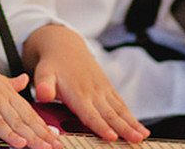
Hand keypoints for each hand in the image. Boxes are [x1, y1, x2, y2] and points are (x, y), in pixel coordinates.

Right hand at [0, 59, 59, 148]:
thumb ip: (11, 82)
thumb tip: (24, 79)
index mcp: (8, 91)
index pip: (29, 111)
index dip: (42, 124)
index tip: (54, 135)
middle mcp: (5, 96)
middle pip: (28, 118)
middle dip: (43, 134)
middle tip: (56, 145)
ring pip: (18, 122)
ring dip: (32, 137)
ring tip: (44, 147)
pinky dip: (10, 134)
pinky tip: (20, 143)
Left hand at [24, 24, 148, 143]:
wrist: (64, 45)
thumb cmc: (52, 64)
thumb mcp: (43, 73)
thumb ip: (43, 85)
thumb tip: (42, 94)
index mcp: (77, 93)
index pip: (90, 113)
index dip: (100, 126)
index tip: (111, 136)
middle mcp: (93, 92)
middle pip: (109, 114)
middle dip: (124, 128)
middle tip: (136, 140)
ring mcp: (102, 90)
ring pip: (119, 109)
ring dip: (132, 123)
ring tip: (143, 136)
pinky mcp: (107, 88)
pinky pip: (121, 103)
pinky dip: (131, 116)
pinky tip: (140, 127)